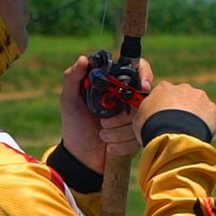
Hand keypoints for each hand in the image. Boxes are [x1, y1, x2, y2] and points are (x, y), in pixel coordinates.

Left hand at [60, 55, 153, 172]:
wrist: (82, 157)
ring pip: (143, 116)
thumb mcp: (69, 101)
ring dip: (120, 129)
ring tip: (103, 134)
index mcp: (115, 84)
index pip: (139, 69)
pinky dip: (124, 142)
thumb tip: (84, 58)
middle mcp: (129, 98)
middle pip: (146, 94)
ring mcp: (137, 116)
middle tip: (105, 121)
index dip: (145, 74)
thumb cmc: (75, 126)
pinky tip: (111, 146)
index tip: (143, 85)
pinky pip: (142, 135)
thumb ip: (72, 78)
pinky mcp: (140, 134)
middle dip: (126, 111)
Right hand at [132, 81, 215, 145]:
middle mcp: (182, 88)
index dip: (164, 106)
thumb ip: (145, 112)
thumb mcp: (139, 118)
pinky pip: (209, 115)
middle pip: (183, 97)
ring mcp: (198, 96)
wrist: (173, 135)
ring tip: (188, 131)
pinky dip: (205, 123)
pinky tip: (199, 133)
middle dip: (181, 110)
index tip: (163, 117)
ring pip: (197, 105)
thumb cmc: (152, 127)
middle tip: (177, 125)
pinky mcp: (211, 108)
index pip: (164, 93)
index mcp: (163, 88)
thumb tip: (147, 114)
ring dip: (194, 116)